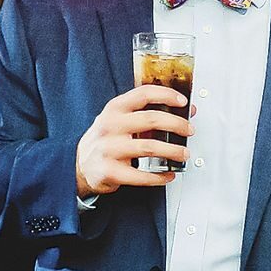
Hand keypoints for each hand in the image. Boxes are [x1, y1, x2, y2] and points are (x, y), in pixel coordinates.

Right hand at [74, 83, 188, 196]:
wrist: (81, 164)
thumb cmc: (106, 139)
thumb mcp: (120, 120)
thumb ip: (148, 114)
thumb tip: (183, 111)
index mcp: (115, 109)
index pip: (143, 94)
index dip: (166, 95)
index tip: (182, 102)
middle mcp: (110, 126)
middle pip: (151, 120)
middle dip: (177, 125)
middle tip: (189, 130)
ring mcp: (109, 149)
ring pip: (150, 147)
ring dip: (173, 151)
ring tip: (184, 154)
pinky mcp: (110, 171)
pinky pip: (141, 175)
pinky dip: (159, 176)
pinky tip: (168, 174)